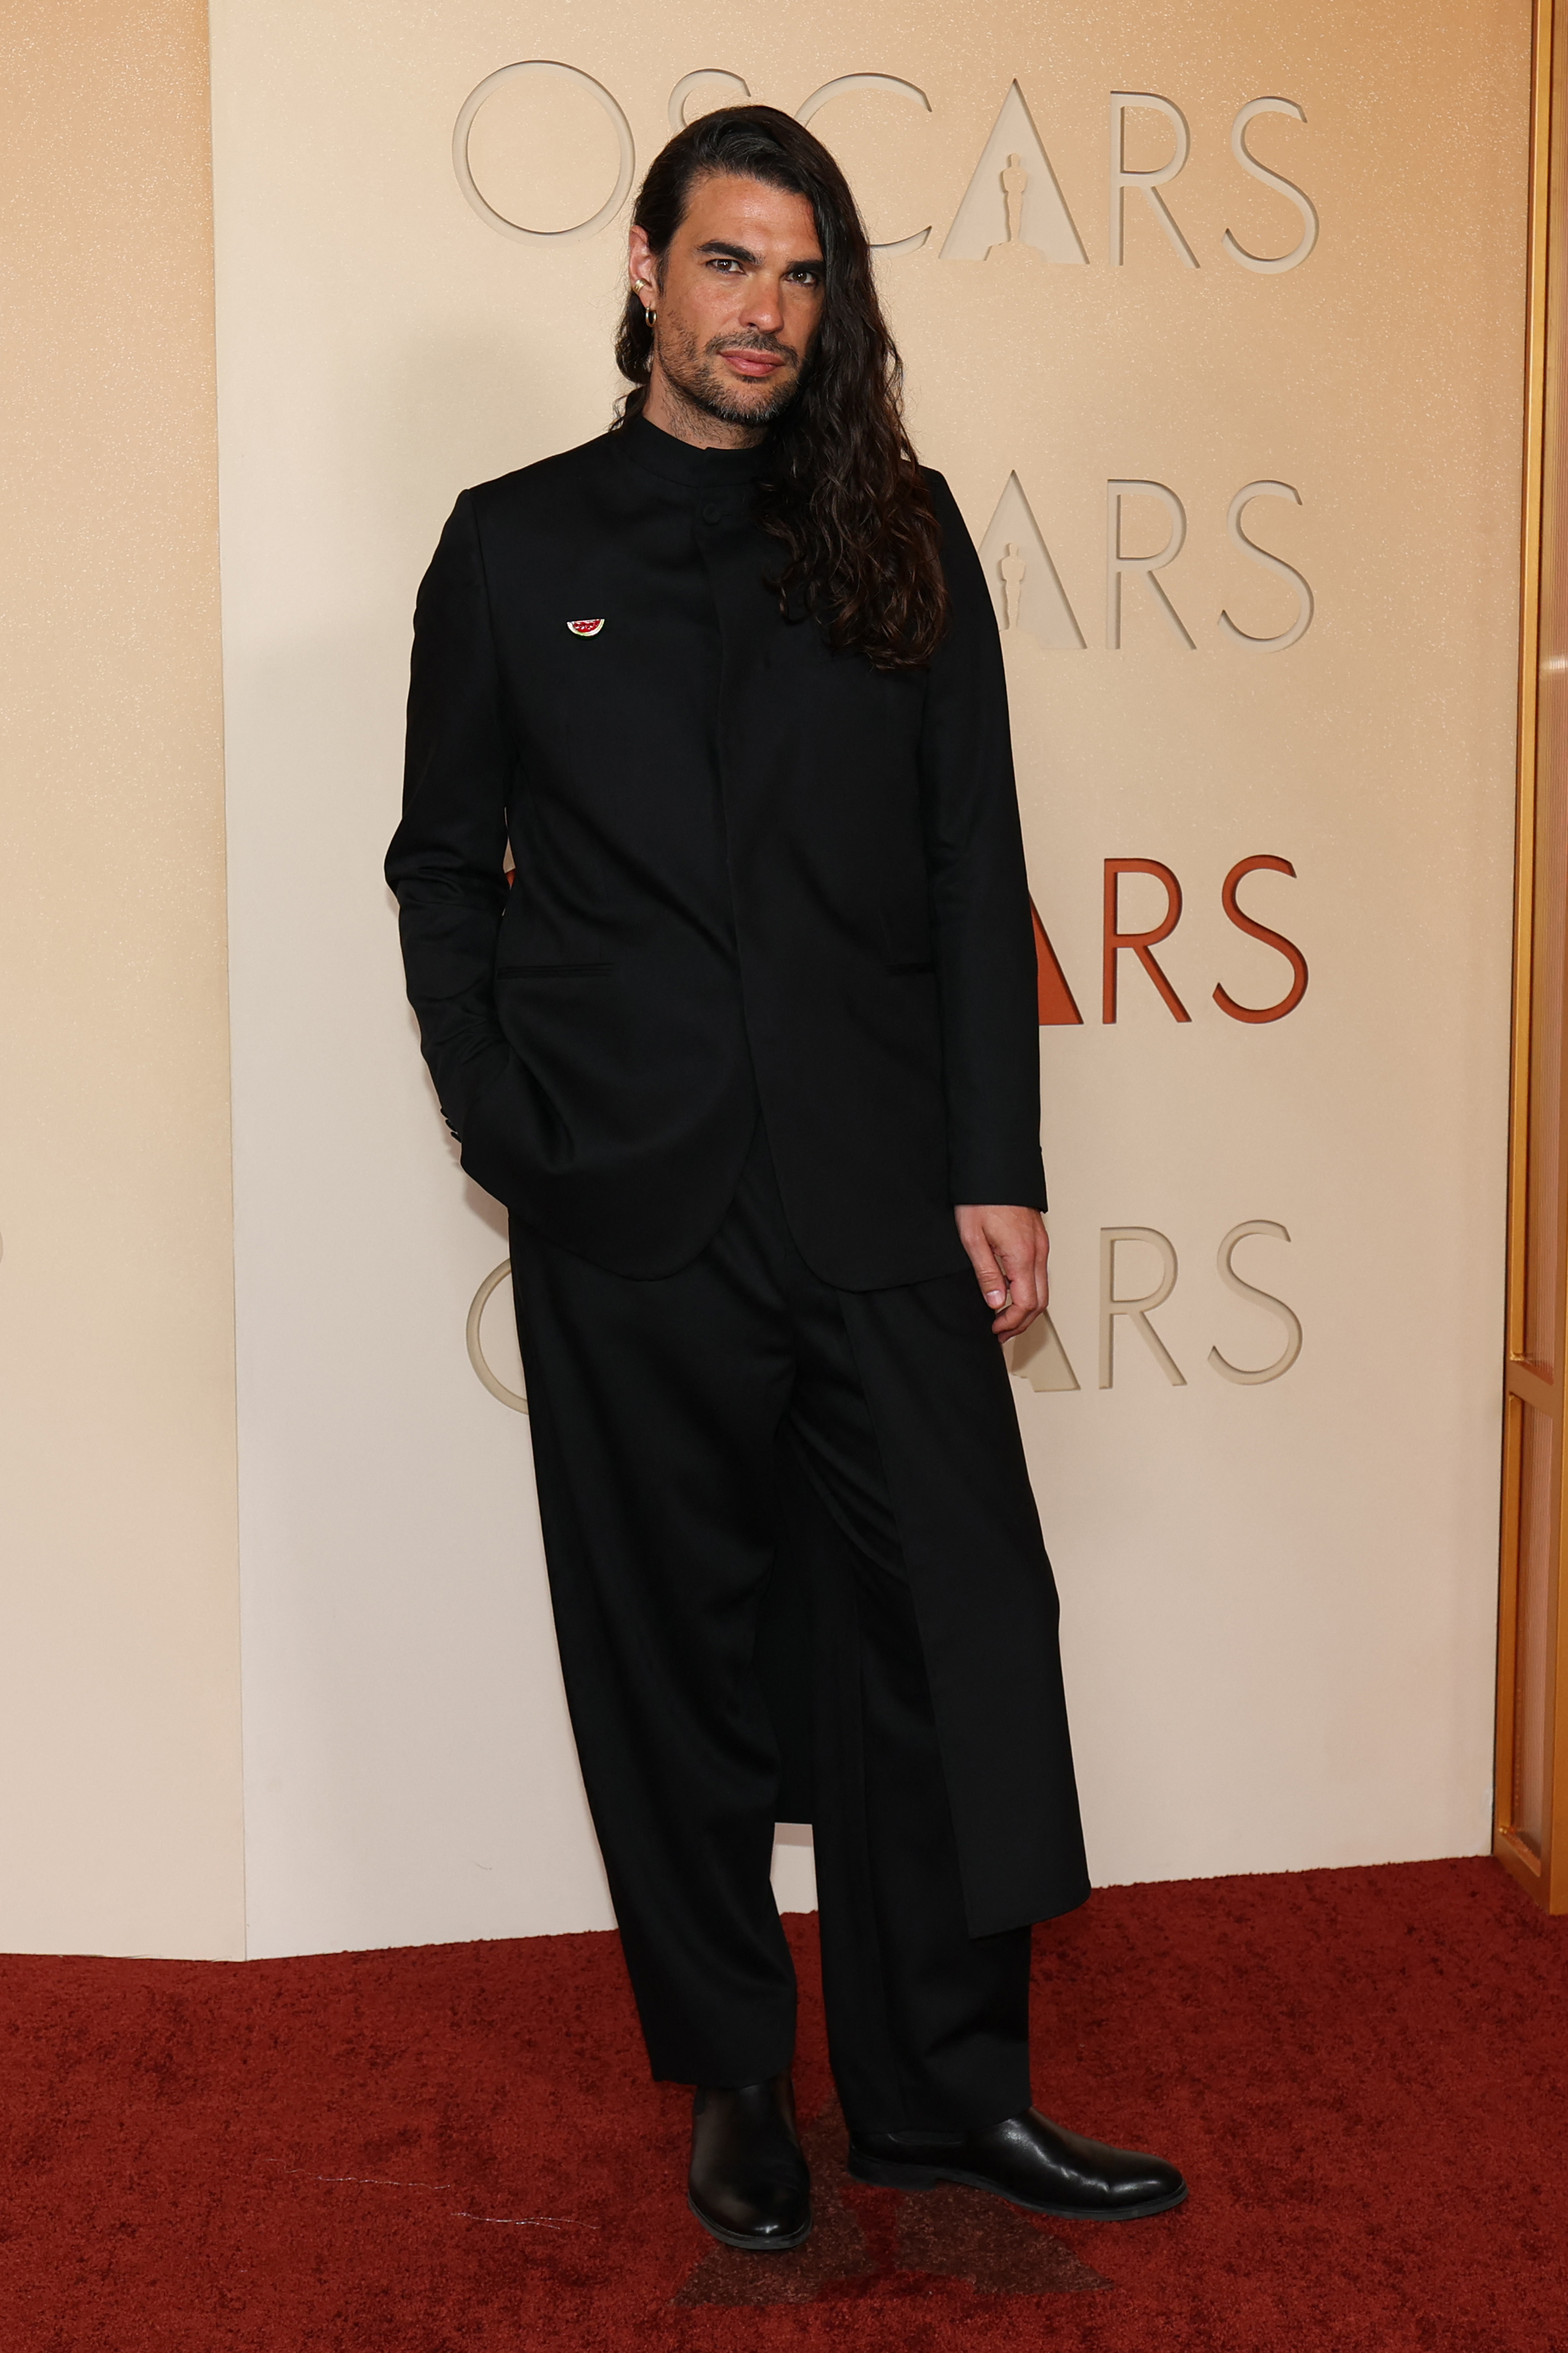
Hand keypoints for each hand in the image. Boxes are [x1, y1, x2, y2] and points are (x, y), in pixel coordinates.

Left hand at [954, 1204, 1049, 1338]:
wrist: (994, 1169)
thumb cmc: (981, 1199)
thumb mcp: (973, 1238)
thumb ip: (986, 1274)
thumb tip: (995, 1303)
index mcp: (1022, 1256)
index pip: (1025, 1304)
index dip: (1011, 1323)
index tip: (994, 1329)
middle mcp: (1038, 1252)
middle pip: (1039, 1301)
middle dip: (1021, 1322)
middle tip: (1001, 1332)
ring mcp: (1040, 1245)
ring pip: (1042, 1288)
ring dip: (1026, 1308)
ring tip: (1004, 1317)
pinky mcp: (1037, 1239)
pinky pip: (1039, 1273)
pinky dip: (1028, 1291)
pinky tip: (1011, 1292)